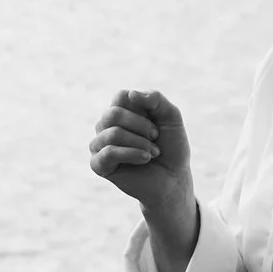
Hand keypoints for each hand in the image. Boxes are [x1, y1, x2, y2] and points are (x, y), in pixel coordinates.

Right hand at [88, 89, 193, 215]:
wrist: (174, 178)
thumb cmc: (171, 146)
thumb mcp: (171, 117)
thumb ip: (156, 99)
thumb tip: (131, 94)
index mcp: (122, 111)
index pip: (121, 96)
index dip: (142, 106)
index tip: (157, 119)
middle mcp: (106, 126)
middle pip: (113, 114)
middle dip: (141, 125)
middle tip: (156, 136)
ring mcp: (99, 145)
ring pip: (112, 133)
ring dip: (140, 142)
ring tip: (154, 152)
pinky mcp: (98, 165)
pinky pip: (109, 152)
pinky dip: (132, 154)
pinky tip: (145, 158)